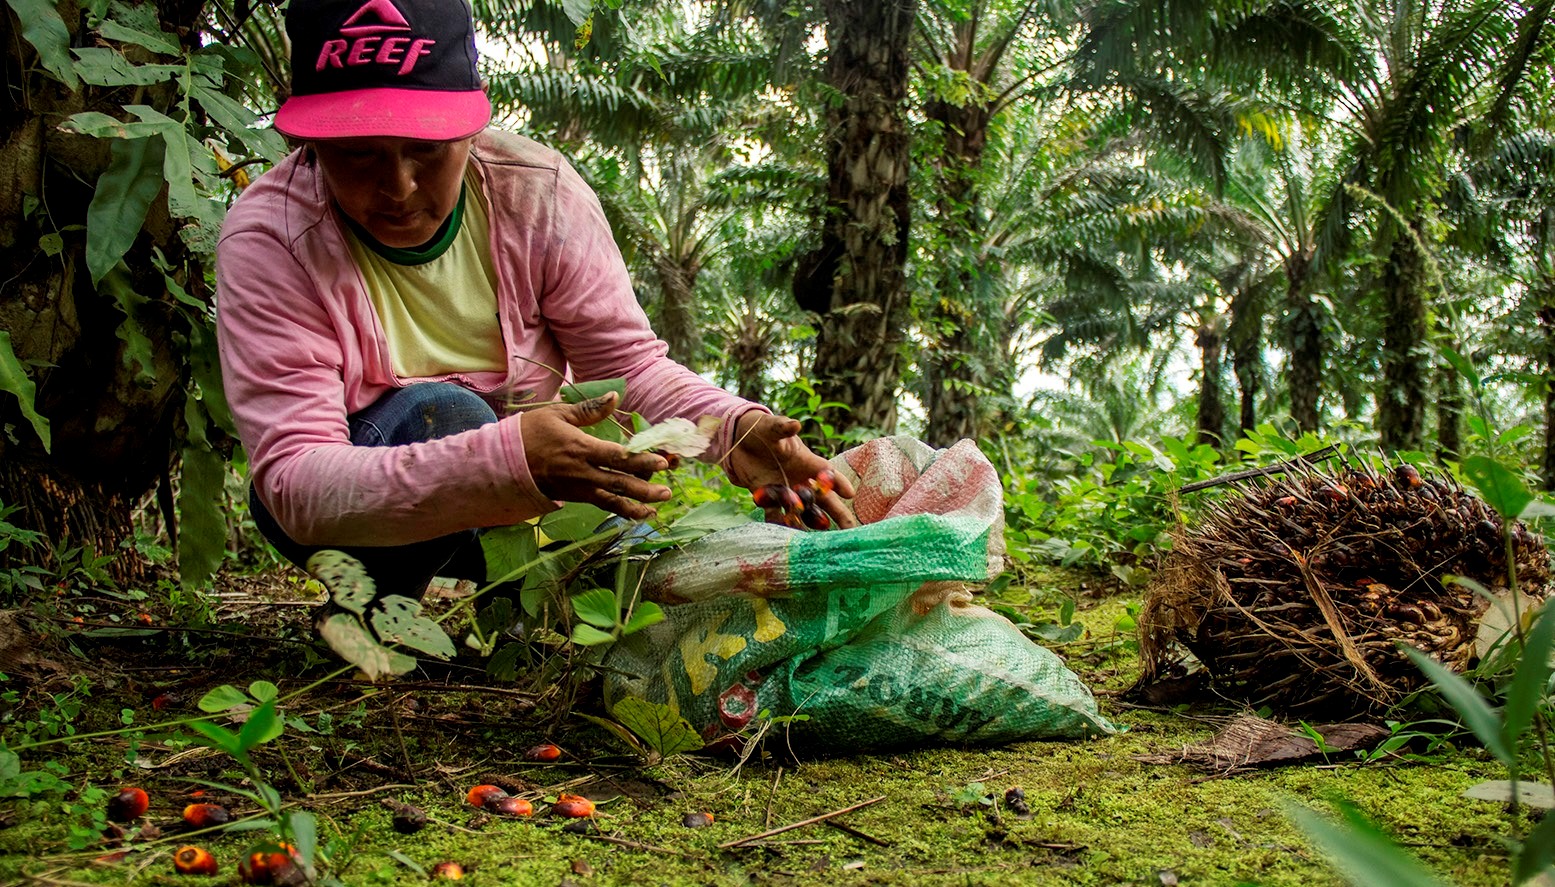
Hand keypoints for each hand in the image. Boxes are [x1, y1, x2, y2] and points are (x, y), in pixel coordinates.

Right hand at [522, 392, 670, 519]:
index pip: (616, 456)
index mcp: (580, 448)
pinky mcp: (576, 497)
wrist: (503, 462)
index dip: (640, 460)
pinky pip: (603, 505)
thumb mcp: (557, 414)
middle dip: (645, 487)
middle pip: (619, 482)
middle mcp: (582, 472)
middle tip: (667, 490)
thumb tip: (615, 396)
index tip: (661, 462)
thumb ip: (589, 409)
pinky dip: (622, 510)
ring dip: (637, 503)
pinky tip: (640, 512)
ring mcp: (579, 487)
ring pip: (613, 498)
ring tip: (658, 506)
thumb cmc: (531, 433)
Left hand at [727, 412, 857, 528]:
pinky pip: (776, 515)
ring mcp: (787, 492)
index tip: (849, 493)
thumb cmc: (763, 430)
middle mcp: (802, 480)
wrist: (739, 441)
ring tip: (817, 539)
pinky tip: (784, 537)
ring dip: (810, 523)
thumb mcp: (771, 427)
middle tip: (851, 530)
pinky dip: (780, 525)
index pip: (826, 473)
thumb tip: (794, 425)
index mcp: (807, 462)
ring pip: (804, 511)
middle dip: (838, 514)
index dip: (838, 482)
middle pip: (824, 499)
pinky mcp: (769, 499)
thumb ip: (782, 428)